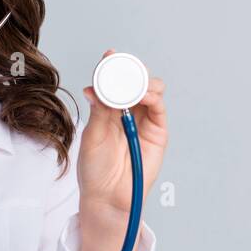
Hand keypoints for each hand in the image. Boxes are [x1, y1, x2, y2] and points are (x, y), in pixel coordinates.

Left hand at [78, 49, 167, 219]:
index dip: (112, 68)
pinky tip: (143, 95)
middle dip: (129, 70)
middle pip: (134, 82)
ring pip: (150, 90)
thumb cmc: (95, 170)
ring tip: (132, 84)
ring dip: (142, 82)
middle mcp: (128, 112)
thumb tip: (93, 88)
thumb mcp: (92, 137)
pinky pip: (159, 108)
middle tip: (122, 65)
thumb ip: (98, 112)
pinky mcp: (158, 132)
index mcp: (108, 110)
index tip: (109, 54)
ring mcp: (144, 120)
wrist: (107, 196)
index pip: (113, 82)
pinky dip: (153, 97)